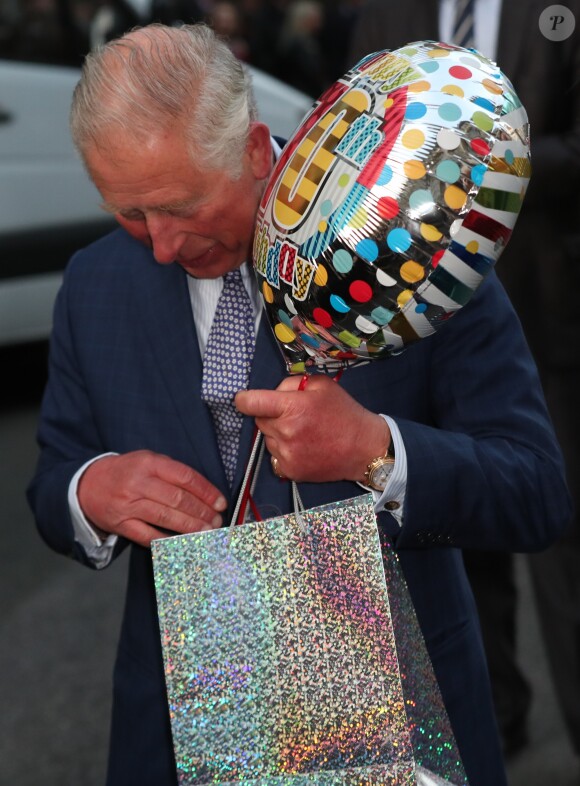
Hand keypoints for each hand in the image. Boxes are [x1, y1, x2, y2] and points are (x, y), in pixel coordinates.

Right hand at [77, 450, 227, 547]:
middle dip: (201, 512)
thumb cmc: (126, 472)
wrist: (87, 484)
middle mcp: (138, 483)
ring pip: (165, 518)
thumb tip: (205, 493)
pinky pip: (148, 536)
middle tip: (216, 521)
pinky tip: (184, 543)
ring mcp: (128, 505)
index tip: (220, 503)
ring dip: (190, 527)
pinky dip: (168, 541)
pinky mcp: (121, 524)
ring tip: (207, 532)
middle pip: (177, 499)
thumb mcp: (148, 461)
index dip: (206, 492)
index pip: (185, 477)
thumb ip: (173, 473)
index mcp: (149, 463)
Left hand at [235, 375, 390, 482]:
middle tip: (293, 415)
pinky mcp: (290, 471)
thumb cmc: (344, 413)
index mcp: (292, 407)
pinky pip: (275, 457)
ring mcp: (287, 454)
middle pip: (259, 420)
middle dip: (270, 415)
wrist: (364, 448)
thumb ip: (291, 383)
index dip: (244, 400)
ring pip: (267, 439)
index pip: (250, 403)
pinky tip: (303, 447)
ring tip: (303, 433)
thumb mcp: (322, 385)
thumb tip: (273, 392)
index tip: (245, 400)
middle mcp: (286, 432)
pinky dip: (284, 451)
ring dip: (277, 434)